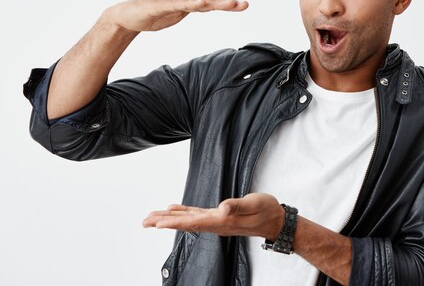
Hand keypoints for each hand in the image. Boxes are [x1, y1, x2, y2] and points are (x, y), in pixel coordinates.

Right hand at [102, 0, 248, 31]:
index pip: (209, 1)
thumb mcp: (176, 14)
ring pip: (196, 0)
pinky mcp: (159, 4)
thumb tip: (205, 6)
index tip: (243, 5)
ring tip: (230, 3)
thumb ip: (190, 10)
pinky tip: (203, 3)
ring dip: (214, 1)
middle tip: (244, 4)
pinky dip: (192, 3)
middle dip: (226, 2)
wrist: (124, 17)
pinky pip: (178, 4)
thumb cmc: (150, 15)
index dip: (226, 3)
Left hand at [142, 193, 283, 239]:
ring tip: (152, 218)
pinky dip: (183, 213)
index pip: (194, 222)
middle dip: (164, 222)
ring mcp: (217, 221)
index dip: (175, 222)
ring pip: (189, 220)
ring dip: (170, 219)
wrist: (276, 221)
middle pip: (186, 224)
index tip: (157, 223)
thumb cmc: (267, 211)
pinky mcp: (220, 217)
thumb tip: (222, 207)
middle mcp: (217, 223)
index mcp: (223, 220)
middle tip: (144, 222)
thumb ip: (238, 205)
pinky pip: (197, 216)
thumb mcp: (255, 204)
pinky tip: (174, 210)